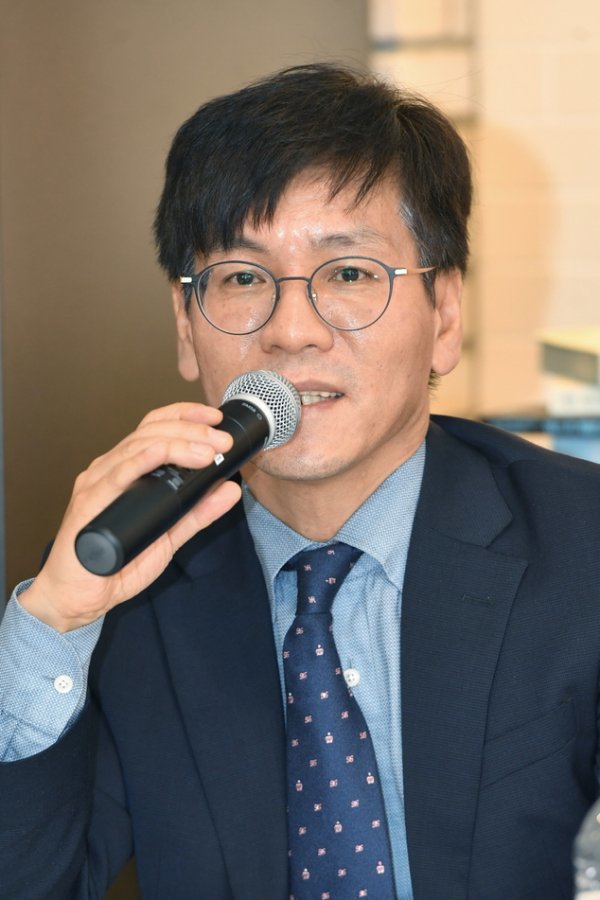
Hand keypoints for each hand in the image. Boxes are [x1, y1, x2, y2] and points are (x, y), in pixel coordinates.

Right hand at [19, 403, 241, 631]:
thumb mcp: (170, 536)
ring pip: (138, 447)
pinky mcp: (89, 503)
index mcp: (127, 470)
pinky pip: (116, 475)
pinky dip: (141, 460)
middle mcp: (110, 469)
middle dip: (191, 431)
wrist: (78, 597)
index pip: (154, 427)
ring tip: (207, 451)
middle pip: (151, 432)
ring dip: (177, 444)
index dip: (184, 416)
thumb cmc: (114, 563)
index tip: (215, 418)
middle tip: (222, 442)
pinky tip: (161, 453)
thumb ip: (198, 512)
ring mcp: (98, 483)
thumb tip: (230, 490)